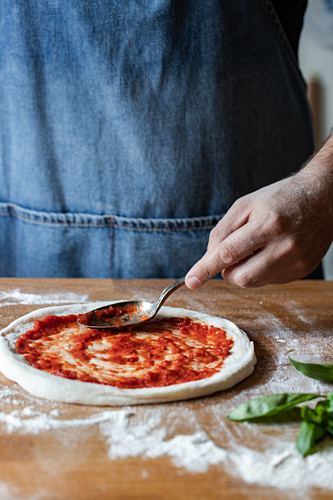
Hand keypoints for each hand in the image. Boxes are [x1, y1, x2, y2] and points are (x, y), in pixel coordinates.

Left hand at [185, 137, 332, 288]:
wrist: (323, 198)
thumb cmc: (280, 198)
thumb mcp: (245, 204)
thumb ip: (223, 231)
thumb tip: (209, 258)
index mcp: (267, 225)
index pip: (228, 253)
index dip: (206, 269)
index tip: (191, 282)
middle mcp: (284, 247)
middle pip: (240, 277)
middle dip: (227, 270)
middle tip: (234, 252)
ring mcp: (296, 262)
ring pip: (253, 282)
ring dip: (245, 270)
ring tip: (257, 246)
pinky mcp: (302, 271)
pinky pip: (269, 281)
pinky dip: (261, 270)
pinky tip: (271, 251)